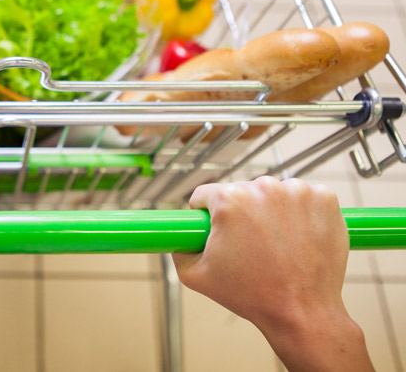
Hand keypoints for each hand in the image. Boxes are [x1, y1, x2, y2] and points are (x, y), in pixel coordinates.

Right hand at [172, 176, 372, 371]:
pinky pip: (303, 197)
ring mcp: (297, 192)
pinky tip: (297, 236)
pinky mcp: (324, 199)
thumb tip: (178, 236)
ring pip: (272, 193)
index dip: (206, 214)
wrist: (304, 313)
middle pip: (241, 192)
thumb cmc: (254, 295)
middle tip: (249, 245)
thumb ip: (178, 249)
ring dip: (271, 211)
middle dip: (242, 214)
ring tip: (276, 244)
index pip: (206, 194)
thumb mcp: (196, 276)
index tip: (216, 230)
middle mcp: (263, 188)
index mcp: (230, 200)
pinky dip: (301, 212)